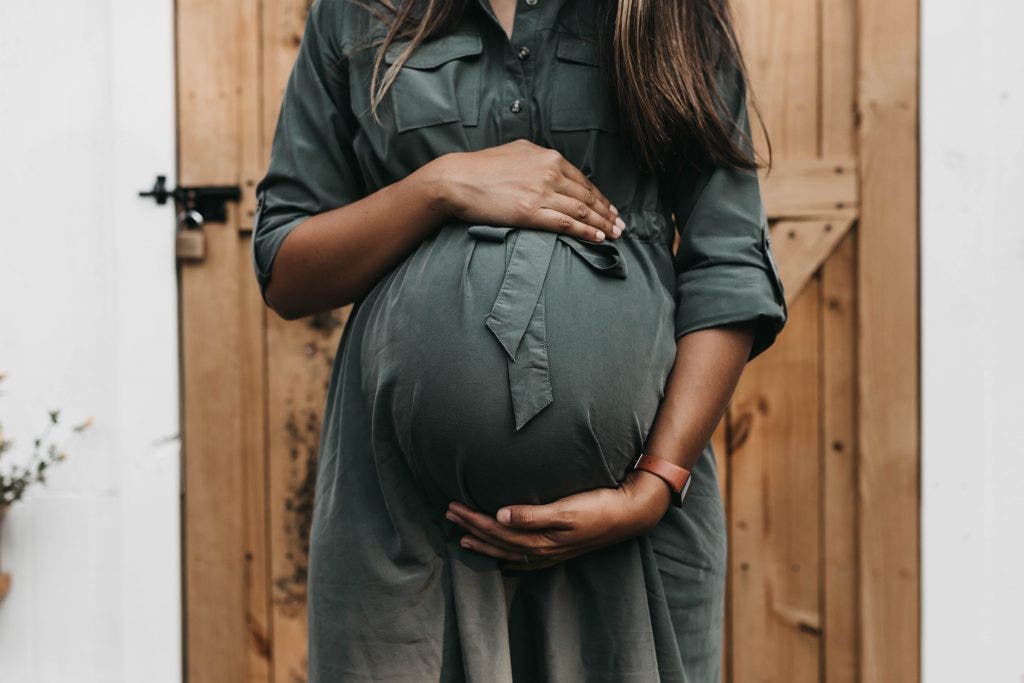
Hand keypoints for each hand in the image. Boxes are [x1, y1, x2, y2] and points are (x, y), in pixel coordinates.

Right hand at [432, 139, 625, 241]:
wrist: (457, 179)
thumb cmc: (482, 168)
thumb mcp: (516, 152)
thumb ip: (538, 159)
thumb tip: (551, 165)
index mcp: (548, 157)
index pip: (583, 180)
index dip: (600, 197)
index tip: (610, 209)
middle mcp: (549, 172)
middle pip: (587, 196)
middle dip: (607, 213)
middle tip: (621, 225)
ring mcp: (541, 192)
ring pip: (581, 210)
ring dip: (602, 224)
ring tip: (614, 235)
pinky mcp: (531, 212)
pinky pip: (566, 223)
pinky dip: (585, 231)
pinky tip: (597, 238)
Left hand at [445, 469, 672, 570]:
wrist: (630, 514)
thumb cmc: (598, 506)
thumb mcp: (566, 508)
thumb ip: (532, 514)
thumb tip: (499, 516)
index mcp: (540, 538)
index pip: (497, 531)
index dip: (472, 520)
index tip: (452, 507)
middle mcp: (542, 550)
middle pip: (498, 542)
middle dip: (471, 528)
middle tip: (448, 514)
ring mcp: (551, 553)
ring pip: (508, 552)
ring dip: (485, 544)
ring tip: (463, 537)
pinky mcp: (560, 550)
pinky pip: (525, 560)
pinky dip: (508, 559)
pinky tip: (502, 561)